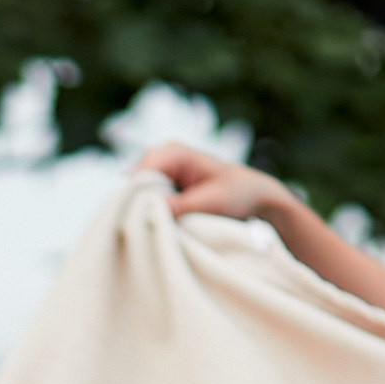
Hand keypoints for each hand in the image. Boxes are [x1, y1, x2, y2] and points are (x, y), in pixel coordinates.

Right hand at [137, 143, 288, 225]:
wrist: (251, 194)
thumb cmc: (236, 194)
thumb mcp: (210, 202)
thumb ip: (179, 206)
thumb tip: (147, 213)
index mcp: (174, 152)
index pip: (139, 175)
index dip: (137, 200)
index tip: (145, 224)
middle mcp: (161, 157)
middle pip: (132, 186)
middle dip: (138, 208)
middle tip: (151, 231)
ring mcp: (159, 171)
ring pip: (135, 196)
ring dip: (143, 213)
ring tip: (157, 230)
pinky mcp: (160, 186)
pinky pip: (143, 202)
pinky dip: (148, 214)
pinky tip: (158, 227)